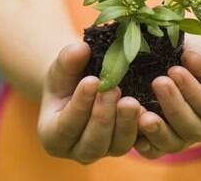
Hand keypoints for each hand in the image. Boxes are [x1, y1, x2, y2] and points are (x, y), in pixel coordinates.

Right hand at [37, 42, 141, 163]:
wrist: (82, 83)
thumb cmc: (67, 76)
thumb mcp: (62, 66)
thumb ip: (67, 60)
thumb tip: (81, 50)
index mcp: (52, 136)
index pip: (65, 126)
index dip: (79, 105)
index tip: (92, 81)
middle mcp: (77, 150)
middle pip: (92, 144)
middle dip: (103, 117)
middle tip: (113, 90)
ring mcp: (104, 151)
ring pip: (117, 146)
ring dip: (126, 124)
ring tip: (131, 101)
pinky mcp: (124, 144)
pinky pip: (138, 143)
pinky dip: (143, 129)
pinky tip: (148, 110)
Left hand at [134, 35, 200, 158]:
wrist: (187, 59)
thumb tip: (192, 61)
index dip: (194, 92)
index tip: (174, 70)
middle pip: (194, 129)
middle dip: (174, 107)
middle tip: (157, 82)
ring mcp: (187, 138)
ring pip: (174, 144)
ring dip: (157, 130)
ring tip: (140, 112)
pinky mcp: (164, 140)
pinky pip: (154, 150)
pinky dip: (143, 142)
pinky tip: (132, 128)